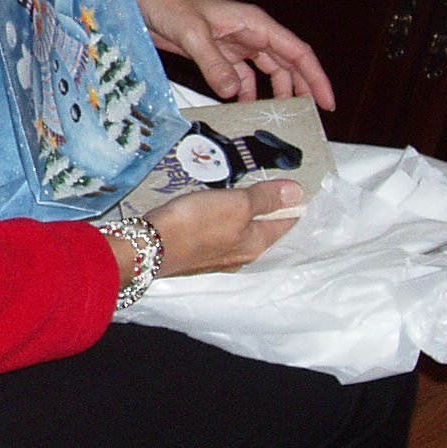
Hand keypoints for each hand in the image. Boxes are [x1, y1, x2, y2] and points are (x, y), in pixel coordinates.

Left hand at [117, 0, 335, 109]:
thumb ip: (214, 64)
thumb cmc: (167, 2)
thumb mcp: (192, 33)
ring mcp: (233, 44)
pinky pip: (240, 76)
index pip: (297, 52)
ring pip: (266, 71)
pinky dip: (245, 93)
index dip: (316, 78)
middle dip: (301, 89)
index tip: (327, 102)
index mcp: (254, 23)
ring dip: (275, 92)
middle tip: (310, 116)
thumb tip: (234, 93)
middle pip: (287, 64)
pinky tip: (243, 107)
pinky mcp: (216, 53)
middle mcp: (249, 33)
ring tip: (280, 116)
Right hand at [130, 180, 302, 279]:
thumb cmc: (197, 224)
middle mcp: (241, 257)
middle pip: (263, 231)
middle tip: (272, 188)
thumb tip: (297, 192)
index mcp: (256, 244)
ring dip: (244, 218)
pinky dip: (223, 224)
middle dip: (269, 212)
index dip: (293, 205)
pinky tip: (214, 215)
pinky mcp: (196, 256)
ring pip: (240, 235)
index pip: (286, 223)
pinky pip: (219, 238)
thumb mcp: (237, 204)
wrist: (148, 246)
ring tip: (243, 198)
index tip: (297, 188)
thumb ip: (265, 199)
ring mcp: (217, 259)